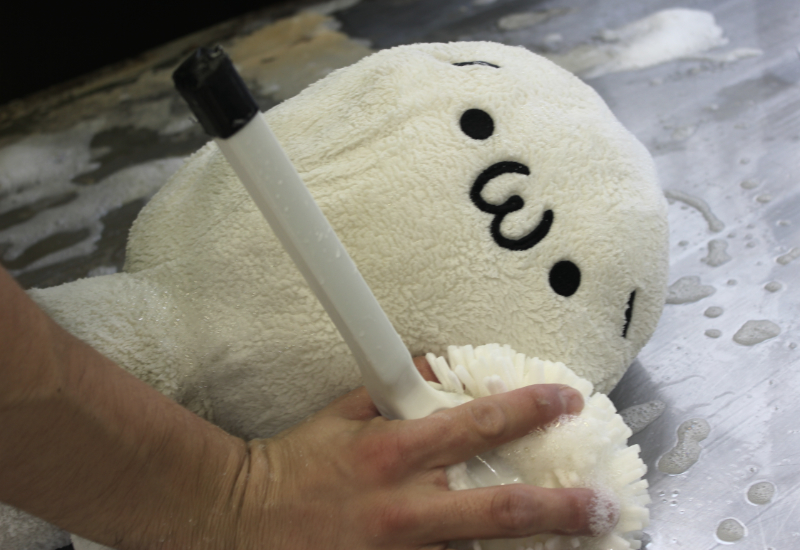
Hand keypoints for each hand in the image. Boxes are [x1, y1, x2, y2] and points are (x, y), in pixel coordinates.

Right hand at [222, 362, 602, 549]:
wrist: (240, 520)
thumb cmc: (292, 465)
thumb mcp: (340, 414)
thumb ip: (391, 390)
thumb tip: (430, 364)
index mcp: (394, 452)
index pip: (477, 423)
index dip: (529, 408)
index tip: (567, 402)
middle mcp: (405, 508)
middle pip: (501, 510)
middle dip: (563, 508)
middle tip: (604, 507)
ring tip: (579, 545)